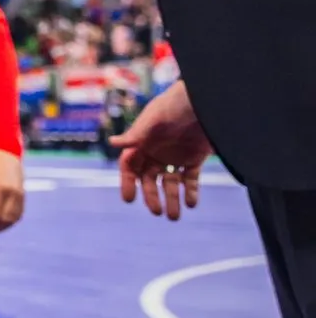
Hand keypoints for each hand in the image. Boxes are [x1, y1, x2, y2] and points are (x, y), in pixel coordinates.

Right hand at [113, 79, 210, 219]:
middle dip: (151, 196)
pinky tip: (191, 204)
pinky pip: (190, 180)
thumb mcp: (154, 120)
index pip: (130, 166)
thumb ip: (137, 135)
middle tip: (156, 212)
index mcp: (142, 143)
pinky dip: (190, 193)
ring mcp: (175, 156)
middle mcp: (156, 152)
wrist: (205, 100)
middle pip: (149, 179)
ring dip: (171, 200)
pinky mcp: (194, 159)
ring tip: (174, 217)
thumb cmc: (175, 105)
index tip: (128, 199)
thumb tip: (113, 144)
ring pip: (169, 184)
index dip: (127, 183)